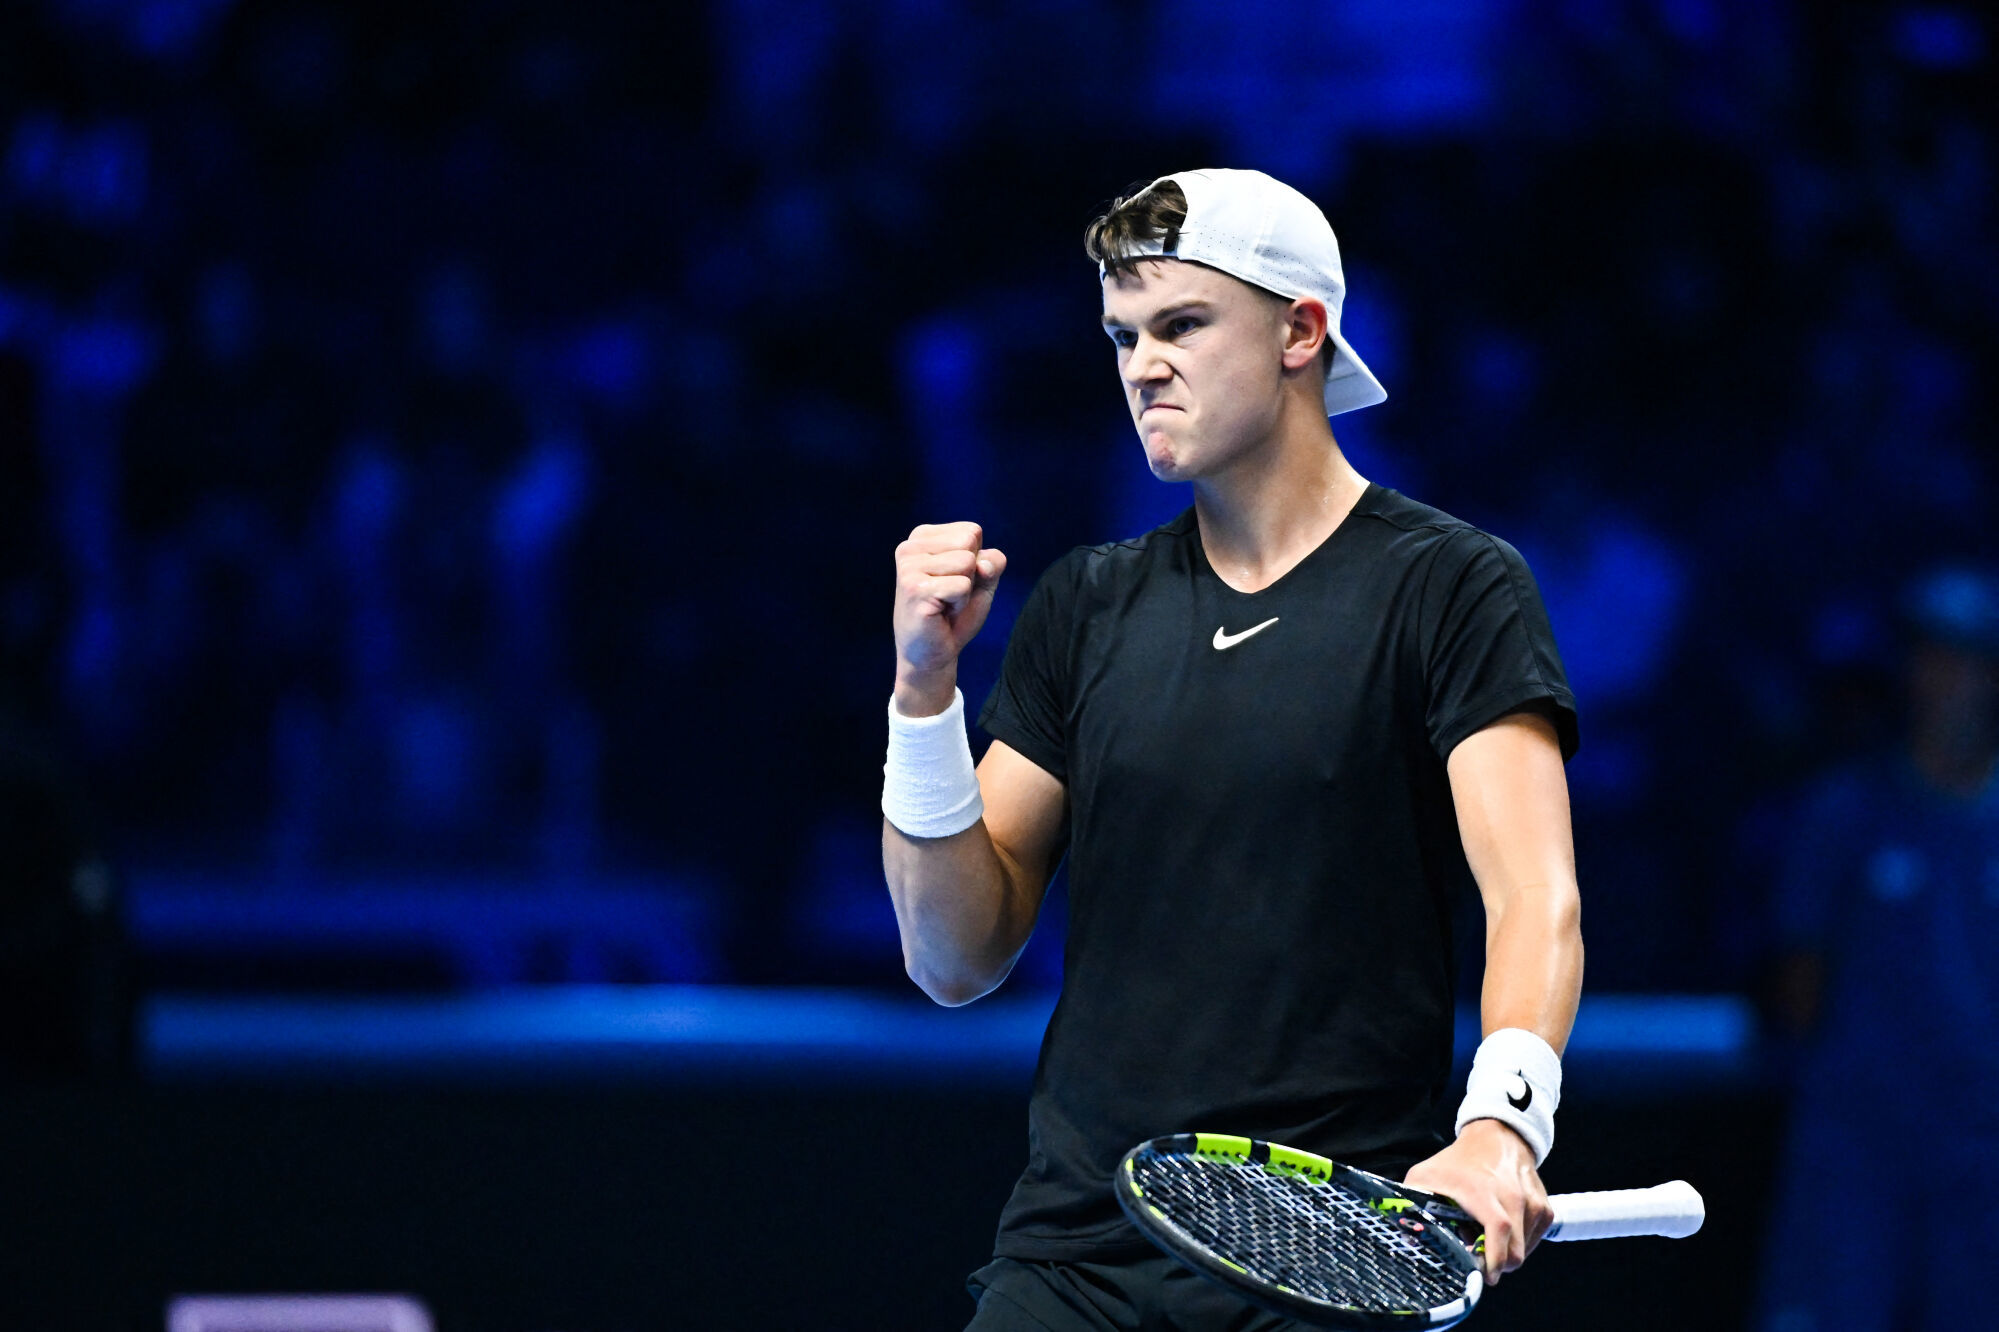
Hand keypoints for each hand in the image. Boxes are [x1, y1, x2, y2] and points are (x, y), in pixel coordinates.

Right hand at [892, 522, 1006, 713]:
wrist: (933, 653)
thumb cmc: (955, 614)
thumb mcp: (982, 581)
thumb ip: (992, 562)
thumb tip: (982, 563)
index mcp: (922, 537)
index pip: (972, 531)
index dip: (976, 561)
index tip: (954, 581)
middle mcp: (910, 547)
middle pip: (969, 542)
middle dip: (970, 574)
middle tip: (949, 595)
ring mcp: (908, 567)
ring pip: (967, 563)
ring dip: (965, 590)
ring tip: (944, 603)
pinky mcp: (914, 589)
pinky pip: (962, 586)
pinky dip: (960, 604)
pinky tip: (940, 613)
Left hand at [1403, 1119, 1550, 1285]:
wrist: (1497, 1136)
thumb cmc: (1458, 1161)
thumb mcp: (1427, 1175)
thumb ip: (1413, 1203)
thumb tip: (1405, 1235)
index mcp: (1483, 1191)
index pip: (1498, 1229)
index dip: (1493, 1259)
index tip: (1485, 1277)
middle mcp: (1513, 1197)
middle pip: (1514, 1252)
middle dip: (1496, 1265)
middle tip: (1477, 1258)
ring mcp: (1532, 1203)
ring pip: (1523, 1251)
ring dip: (1505, 1252)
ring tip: (1485, 1232)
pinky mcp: (1544, 1209)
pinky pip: (1533, 1242)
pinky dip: (1518, 1243)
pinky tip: (1502, 1229)